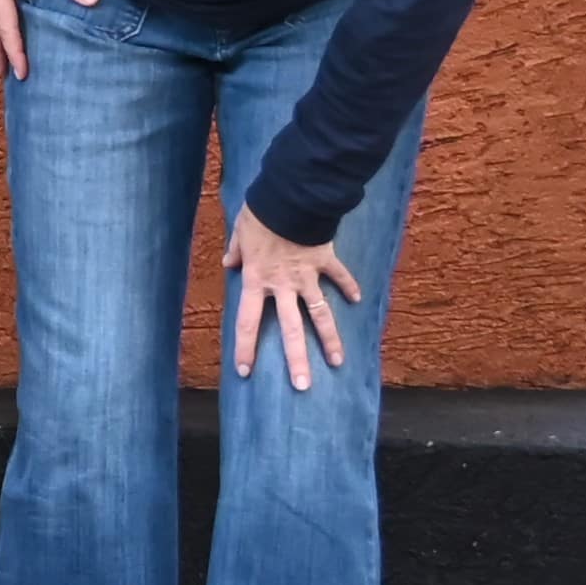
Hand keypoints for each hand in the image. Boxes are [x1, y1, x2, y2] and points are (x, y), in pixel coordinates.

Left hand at [225, 211, 367, 391]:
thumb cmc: (260, 214)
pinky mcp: (325, 261)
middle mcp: (283, 285)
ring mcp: (307, 276)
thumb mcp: (240, 232)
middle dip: (296, 359)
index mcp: (257, 280)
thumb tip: (228, 262)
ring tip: (338, 362)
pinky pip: (339, 276)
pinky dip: (349, 286)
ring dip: (330, 339)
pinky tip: (357, 300)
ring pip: (320, 314)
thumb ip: (235, 251)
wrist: (290, 198)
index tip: (245, 371)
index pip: (248, 321)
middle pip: (290, 329)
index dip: (245, 347)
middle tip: (302, 386)